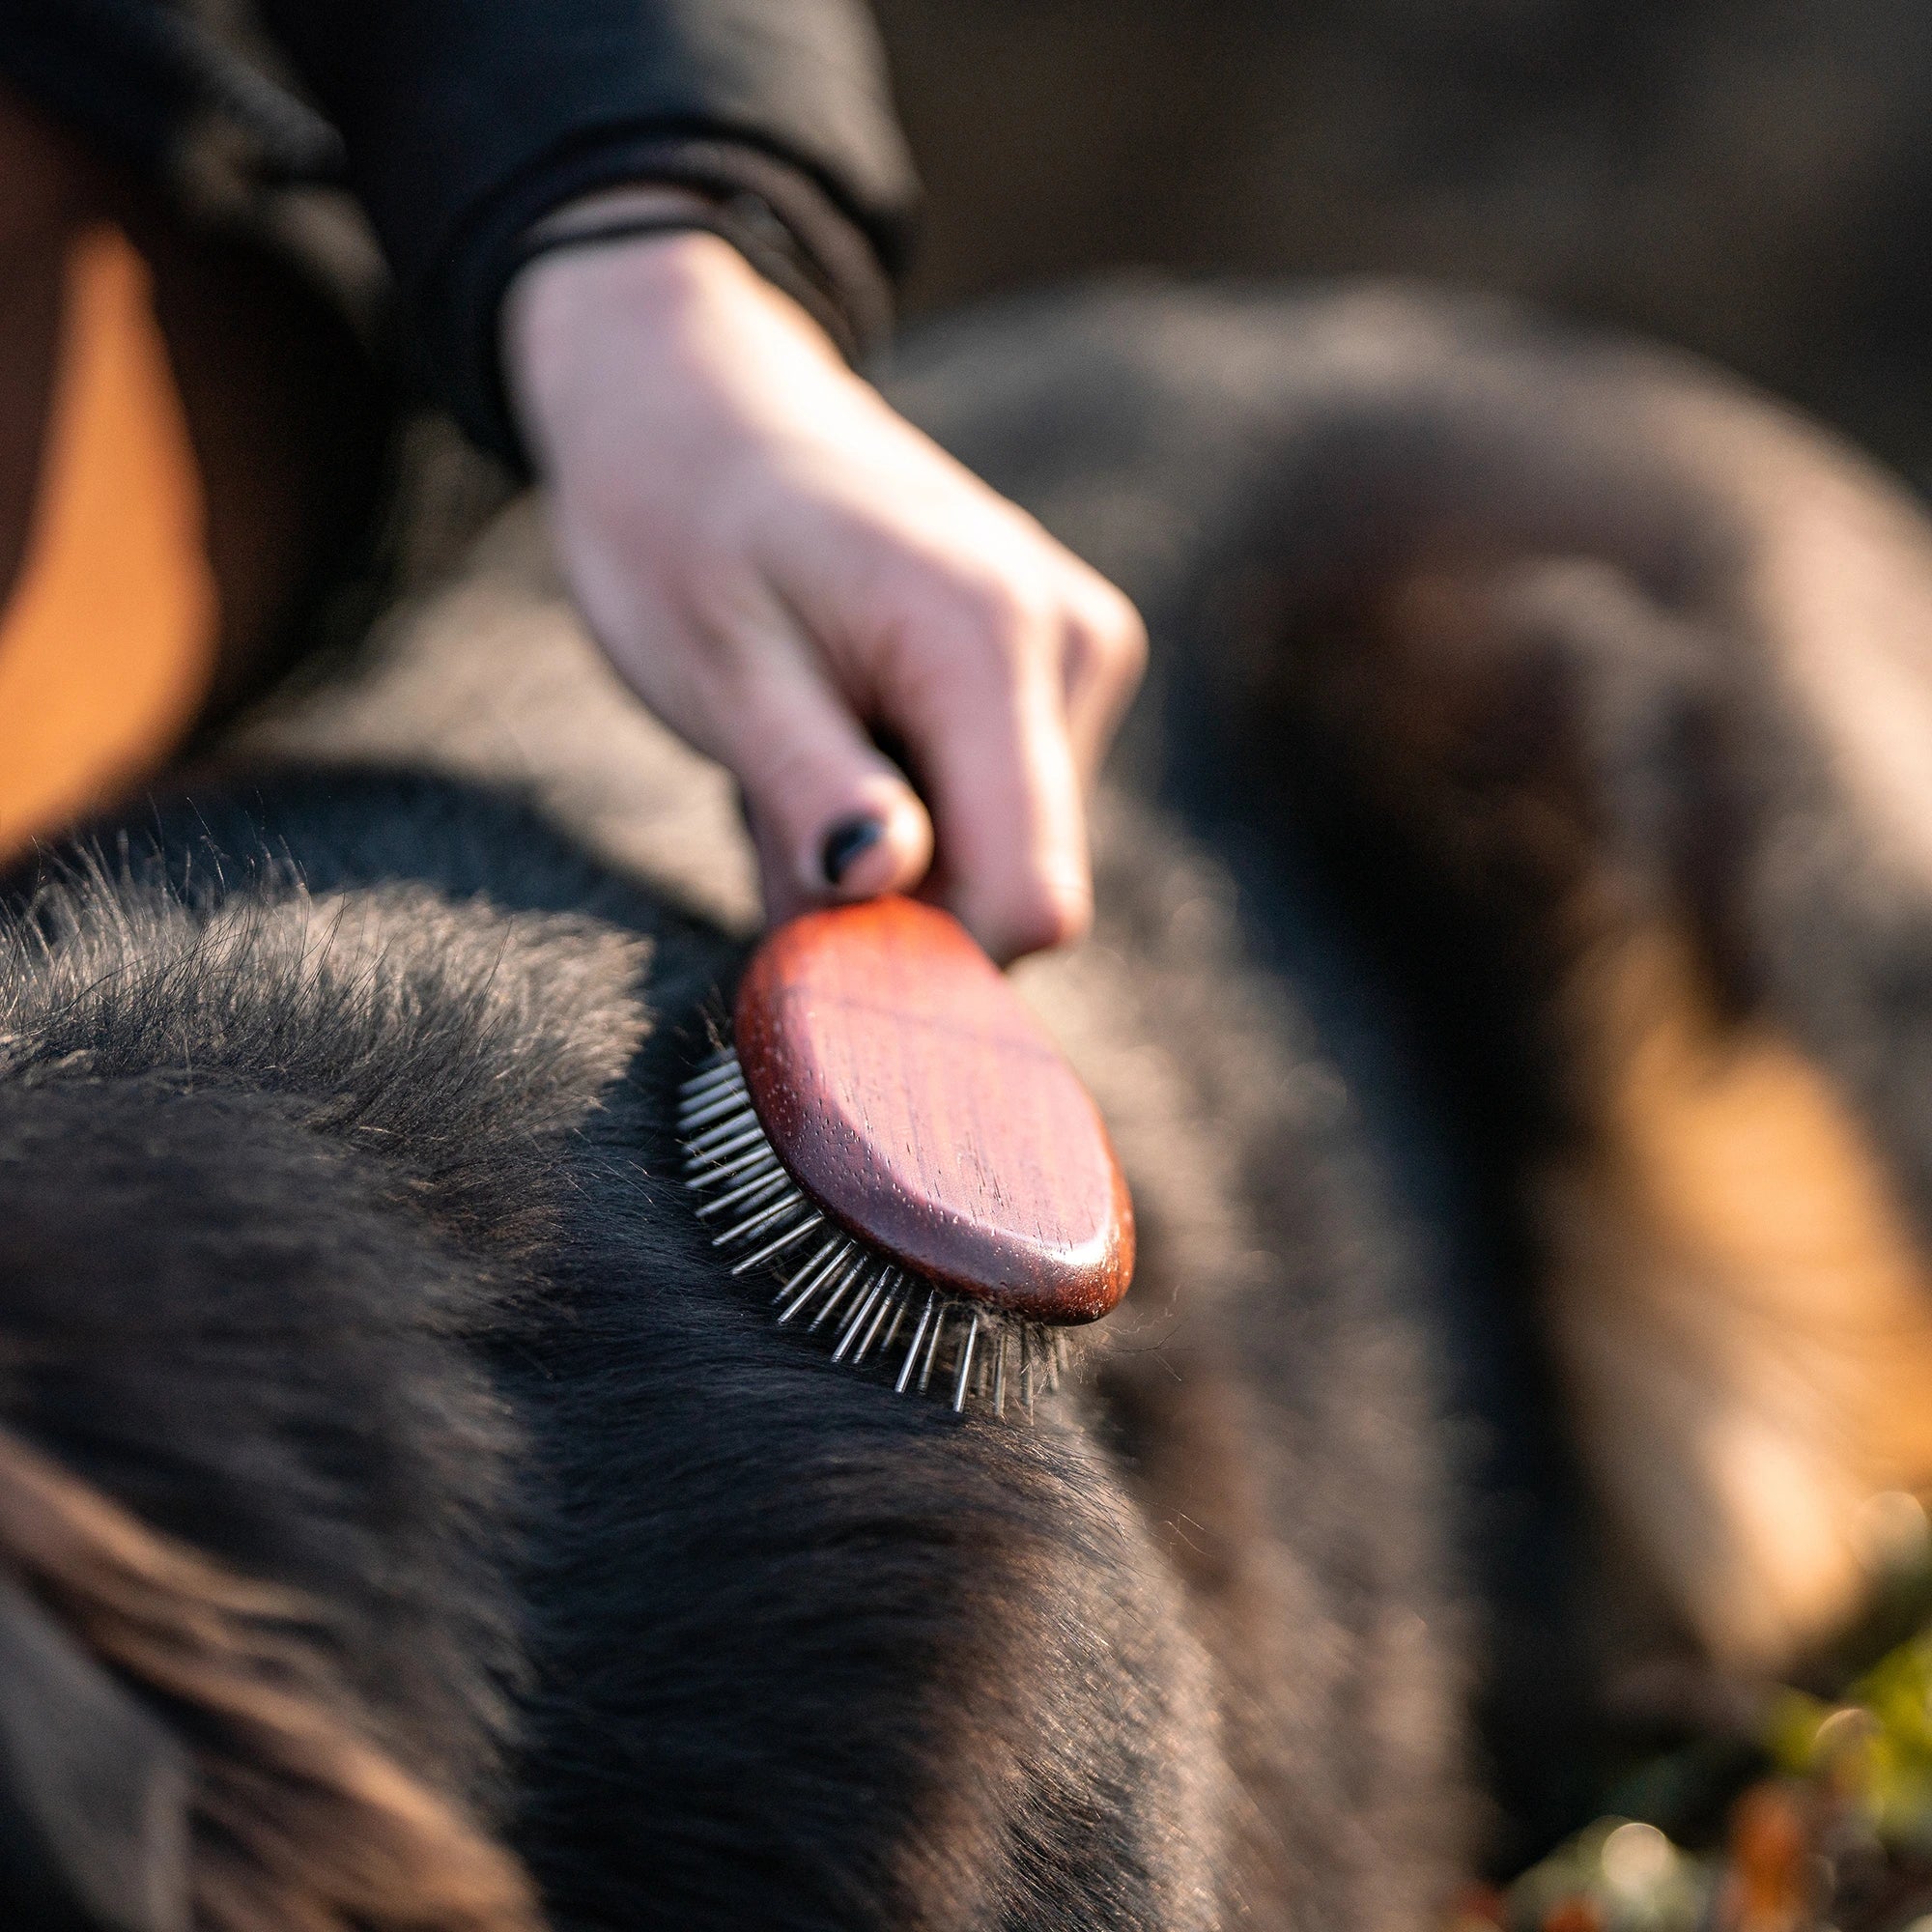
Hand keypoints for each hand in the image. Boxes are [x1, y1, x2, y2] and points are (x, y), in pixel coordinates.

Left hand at [502, 215, 1144, 962]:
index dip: (925, 962)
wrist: (695, 388)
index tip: (813, 950)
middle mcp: (1071, 643)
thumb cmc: (677, 513)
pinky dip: (916, 806)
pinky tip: (848, 726)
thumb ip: (809, 786)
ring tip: (807, 746)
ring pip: (1007, 854)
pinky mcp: (1061, 660)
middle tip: (776, 814)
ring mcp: (1078, 647)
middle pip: (1018, 885)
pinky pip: (1002, 802)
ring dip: (899, 853)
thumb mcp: (714, 664)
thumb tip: (884, 902)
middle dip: (896, 902)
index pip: (1030, 898)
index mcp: (989, 641)